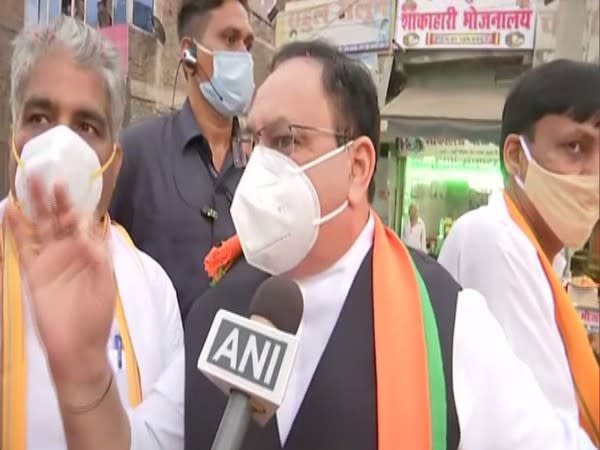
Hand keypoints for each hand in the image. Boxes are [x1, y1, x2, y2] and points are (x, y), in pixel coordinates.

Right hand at [6, 176, 114, 386]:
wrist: (77, 346)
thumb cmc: (97, 315)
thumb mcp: (105, 282)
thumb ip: (98, 255)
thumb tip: (89, 228)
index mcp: (91, 251)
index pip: (83, 222)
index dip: (76, 204)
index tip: (70, 184)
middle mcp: (70, 251)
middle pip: (59, 217)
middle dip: (53, 197)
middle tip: (45, 172)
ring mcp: (50, 260)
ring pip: (40, 226)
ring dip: (34, 205)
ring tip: (27, 181)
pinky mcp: (34, 272)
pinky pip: (23, 245)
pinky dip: (17, 228)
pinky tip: (11, 210)